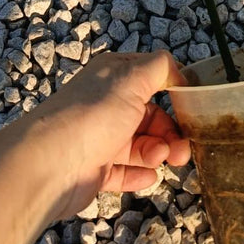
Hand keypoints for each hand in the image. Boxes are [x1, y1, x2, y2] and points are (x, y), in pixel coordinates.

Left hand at [36, 51, 190, 218]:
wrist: (50, 164)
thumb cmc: (94, 114)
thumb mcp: (133, 78)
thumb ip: (160, 68)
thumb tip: (176, 70)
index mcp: (115, 76)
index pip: (151, 78)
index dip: (173, 91)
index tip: (192, 107)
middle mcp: (107, 104)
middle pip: (150, 116)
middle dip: (170, 131)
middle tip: (182, 149)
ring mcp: (101, 138)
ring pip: (141, 144)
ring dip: (157, 152)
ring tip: (162, 159)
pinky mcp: (96, 169)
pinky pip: (124, 171)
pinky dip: (139, 173)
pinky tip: (149, 176)